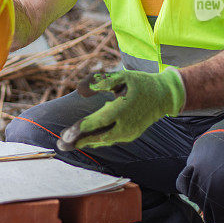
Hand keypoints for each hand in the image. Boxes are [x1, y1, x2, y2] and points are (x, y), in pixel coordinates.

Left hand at [60, 68, 185, 149]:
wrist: (163, 96)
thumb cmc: (140, 83)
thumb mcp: (122, 76)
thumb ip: (101, 81)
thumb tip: (80, 90)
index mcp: (123, 109)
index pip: (98, 122)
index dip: (80, 128)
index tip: (65, 135)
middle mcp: (126, 125)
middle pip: (98, 137)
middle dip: (79, 141)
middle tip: (60, 145)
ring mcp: (129, 132)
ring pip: (104, 141)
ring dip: (86, 143)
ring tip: (67, 145)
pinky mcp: (130, 135)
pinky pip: (110, 140)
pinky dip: (96, 141)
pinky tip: (84, 141)